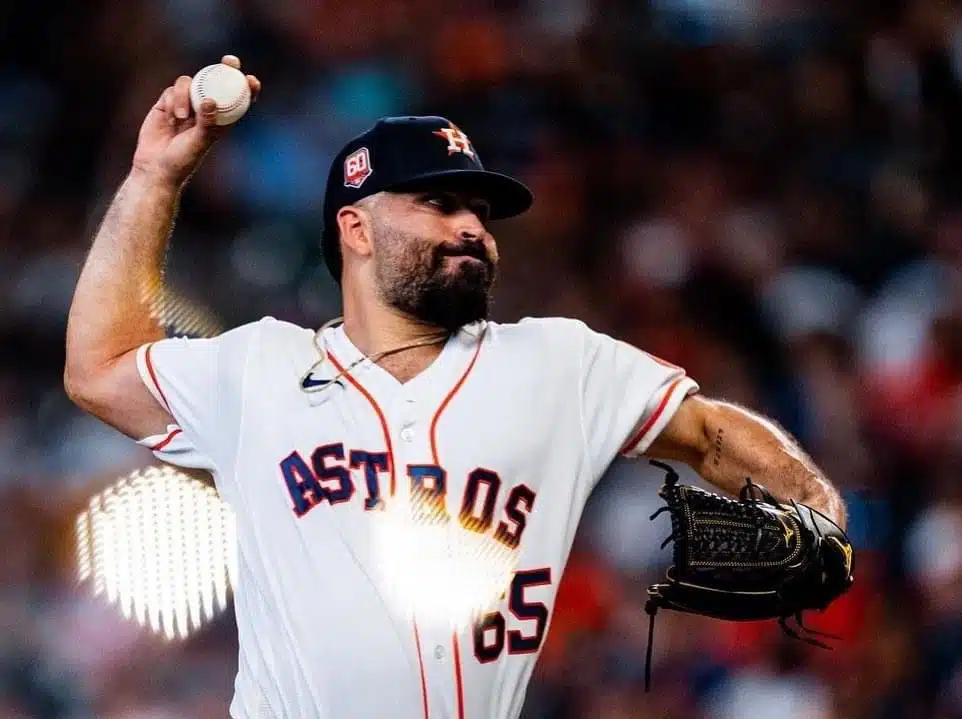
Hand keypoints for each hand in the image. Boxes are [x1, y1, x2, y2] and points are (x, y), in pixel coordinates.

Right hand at [131, 55, 260, 188]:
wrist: (155, 166)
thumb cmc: (182, 160)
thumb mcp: (198, 143)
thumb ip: (206, 122)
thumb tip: (211, 100)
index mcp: (220, 121)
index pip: (237, 101)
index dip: (247, 88)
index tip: (251, 79)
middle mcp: (205, 109)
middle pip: (217, 82)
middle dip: (225, 69)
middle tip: (229, 61)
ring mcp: (187, 104)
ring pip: (190, 83)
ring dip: (185, 96)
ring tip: (180, 117)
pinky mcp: (168, 103)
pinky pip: (172, 90)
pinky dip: (172, 101)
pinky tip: (170, 119)